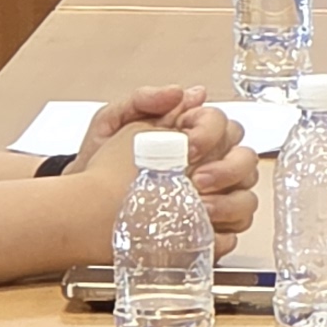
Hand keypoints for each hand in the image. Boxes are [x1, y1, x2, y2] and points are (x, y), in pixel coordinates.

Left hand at [78, 87, 262, 229]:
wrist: (80, 208)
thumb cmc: (98, 165)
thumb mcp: (112, 124)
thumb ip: (143, 100)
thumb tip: (181, 92)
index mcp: (193, 136)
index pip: (225, 125)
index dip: (212, 133)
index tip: (187, 146)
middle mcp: (211, 166)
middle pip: (246, 160)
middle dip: (228, 169)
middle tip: (197, 180)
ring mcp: (213, 201)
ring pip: (246, 199)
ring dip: (230, 203)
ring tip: (200, 209)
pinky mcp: (207, 233)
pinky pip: (233, 235)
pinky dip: (223, 234)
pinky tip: (200, 233)